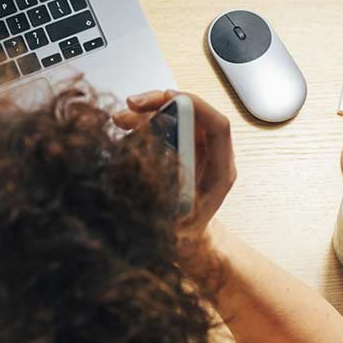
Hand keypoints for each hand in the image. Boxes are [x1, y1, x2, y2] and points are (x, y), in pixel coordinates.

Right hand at [114, 90, 236, 242]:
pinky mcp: (179, 149)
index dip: (196, 107)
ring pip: (175, 116)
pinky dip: (143, 122)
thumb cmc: (186, 235)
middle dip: (163, 103)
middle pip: (193, 114)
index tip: (168, 100)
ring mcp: (195, 149)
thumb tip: (153, 170)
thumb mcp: (180, 222)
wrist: (187, 242)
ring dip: (147, 112)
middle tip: (133, 103)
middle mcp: (210, 154)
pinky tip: (124, 125)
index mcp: (220, 171)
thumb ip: (173, 199)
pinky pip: (163, 127)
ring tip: (121, 117)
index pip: (217, 127)